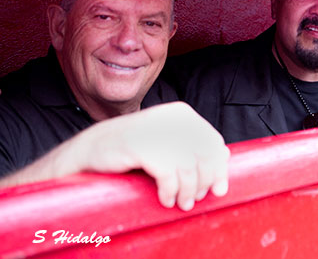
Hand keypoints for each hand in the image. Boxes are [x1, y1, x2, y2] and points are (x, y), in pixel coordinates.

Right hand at [0, 102, 229, 211]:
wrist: (90, 151)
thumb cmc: (133, 151)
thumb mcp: (167, 145)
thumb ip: (194, 148)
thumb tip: (226, 156)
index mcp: (182, 113)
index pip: (214, 142)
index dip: (219, 168)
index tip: (218, 189)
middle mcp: (172, 117)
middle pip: (204, 156)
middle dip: (203, 183)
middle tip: (194, 199)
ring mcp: (156, 129)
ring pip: (189, 167)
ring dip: (187, 191)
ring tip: (181, 202)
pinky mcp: (142, 144)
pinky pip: (169, 174)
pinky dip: (169, 191)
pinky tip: (164, 198)